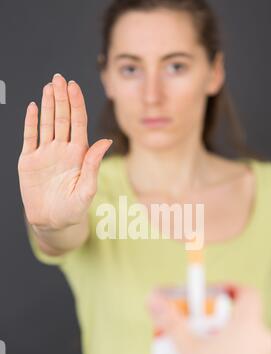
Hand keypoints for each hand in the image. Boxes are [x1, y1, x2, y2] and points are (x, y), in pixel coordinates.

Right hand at [18, 73, 111, 230]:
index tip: (74, 86)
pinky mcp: (29, 161)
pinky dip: (31, 122)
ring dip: (48, 105)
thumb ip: (93, 165)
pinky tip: (34, 107)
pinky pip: (30, 137)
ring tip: (49, 87)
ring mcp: (45, 154)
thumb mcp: (86, 190)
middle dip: (61, 98)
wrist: (51, 222)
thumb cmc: (73, 209)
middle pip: (62, 118)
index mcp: (78, 154)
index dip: (76, 104)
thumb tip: (106, 142)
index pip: (78, 124)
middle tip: (59, 78)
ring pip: (47, 124)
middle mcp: (62, 150)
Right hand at [147, 284, 270, 353]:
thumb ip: (171, 322)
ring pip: (237, 337)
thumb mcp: (188, 349)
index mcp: (247, 323)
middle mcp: (259, 337)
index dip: (228, 288)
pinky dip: (224, 353)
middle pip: (235, 316)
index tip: (209, 294)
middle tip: (191, 325)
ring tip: (192, 348)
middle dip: (211, 318)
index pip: (246, 292)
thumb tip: (153, 300)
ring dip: (215, 337)